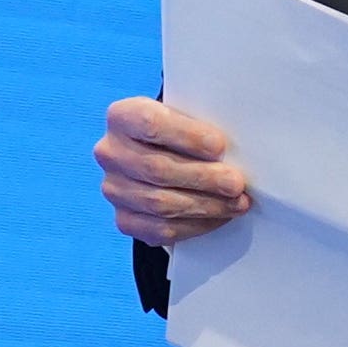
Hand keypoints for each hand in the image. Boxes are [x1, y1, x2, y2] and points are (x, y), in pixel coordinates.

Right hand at [95, 98, 248, 246]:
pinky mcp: (124, 219)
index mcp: (123, 116)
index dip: (187, 136)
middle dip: (203, 177)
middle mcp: (111, 153)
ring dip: (205, 205)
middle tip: (236, 183)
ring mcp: (114, 189)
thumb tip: (234, 151)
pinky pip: (160, 230)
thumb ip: (201, 125)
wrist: (163, 156)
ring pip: (160, 203)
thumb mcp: (187, 116)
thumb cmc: (181, 133)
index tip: (220, 146)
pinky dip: (195, 225)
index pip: (151, 124)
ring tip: (236, 202)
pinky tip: (219, 217)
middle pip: (157, 168)